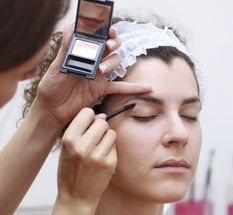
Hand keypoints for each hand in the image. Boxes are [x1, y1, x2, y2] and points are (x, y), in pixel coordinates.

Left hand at [35, 25, 150, 127]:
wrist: (52, 109)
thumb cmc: (50, 87)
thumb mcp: (57, 67)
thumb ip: (66, 49)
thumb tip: (68, 27)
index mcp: (80, 53)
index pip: (95, 37)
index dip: (103, 31)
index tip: (107, 28)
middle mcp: (91, 62)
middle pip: (109, 47)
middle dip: (111, 43)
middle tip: (108, 46)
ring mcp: (98, 75)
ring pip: (114, 63)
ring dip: (111, 63)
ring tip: (100, 70)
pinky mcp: (101, 89)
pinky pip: (120, 87)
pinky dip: (133, 88)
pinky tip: (146, 88)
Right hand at [57, 108, 116, 203]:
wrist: (76, 198)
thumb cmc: (70, 171)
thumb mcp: (66, 149)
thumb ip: (80, 131)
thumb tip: (102, 115)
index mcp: (69, 140)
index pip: (86, 113)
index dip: (89, 118)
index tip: (88, 125)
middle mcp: (84, 147)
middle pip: (102, 122)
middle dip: (100, 127)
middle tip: (95, 138)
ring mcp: (98, 156)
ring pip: (111, 133)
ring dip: (106, 138)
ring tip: (98, 149)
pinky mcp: (110, 164)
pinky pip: (114, 147)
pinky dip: (109, 150)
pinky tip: (101, 160)